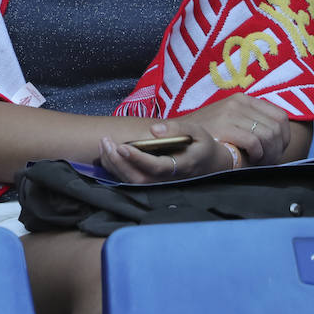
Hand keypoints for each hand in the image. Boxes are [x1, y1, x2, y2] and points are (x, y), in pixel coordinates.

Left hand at [99, 119, 219, 182]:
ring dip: (113, 164)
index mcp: (182, 166)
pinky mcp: (151, 183)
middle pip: (140, 178)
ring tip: (104, 143)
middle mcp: (169, 180)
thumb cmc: (201, 145)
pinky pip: (129, 181)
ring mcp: (159, 184)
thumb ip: (176, 128)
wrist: (209, 163)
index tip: (122, 146)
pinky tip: (107, 152)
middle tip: (106, 141)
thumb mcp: (197, 131)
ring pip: (132, 182)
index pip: (157, 167)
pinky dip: (114, 169)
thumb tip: (154, 130)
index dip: (138, 159)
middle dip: (119, 162)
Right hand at [185, 93, 289, 164]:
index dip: (284, 137)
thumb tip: (279, 141)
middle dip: (278, 149)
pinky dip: (258, 154)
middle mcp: (239, 102)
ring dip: (269, 154)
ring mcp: (231, 113)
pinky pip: (254, 142)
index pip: (280, 116)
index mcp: (243, 99)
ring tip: (259, 162)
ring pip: (268, 135)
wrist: (177, 134)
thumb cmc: (206, 133)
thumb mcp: (229, 120)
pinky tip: (250, 160)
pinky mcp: (224, 126)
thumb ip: (251, 123)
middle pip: (277, 128)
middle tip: (269, 161)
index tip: (278, 151)